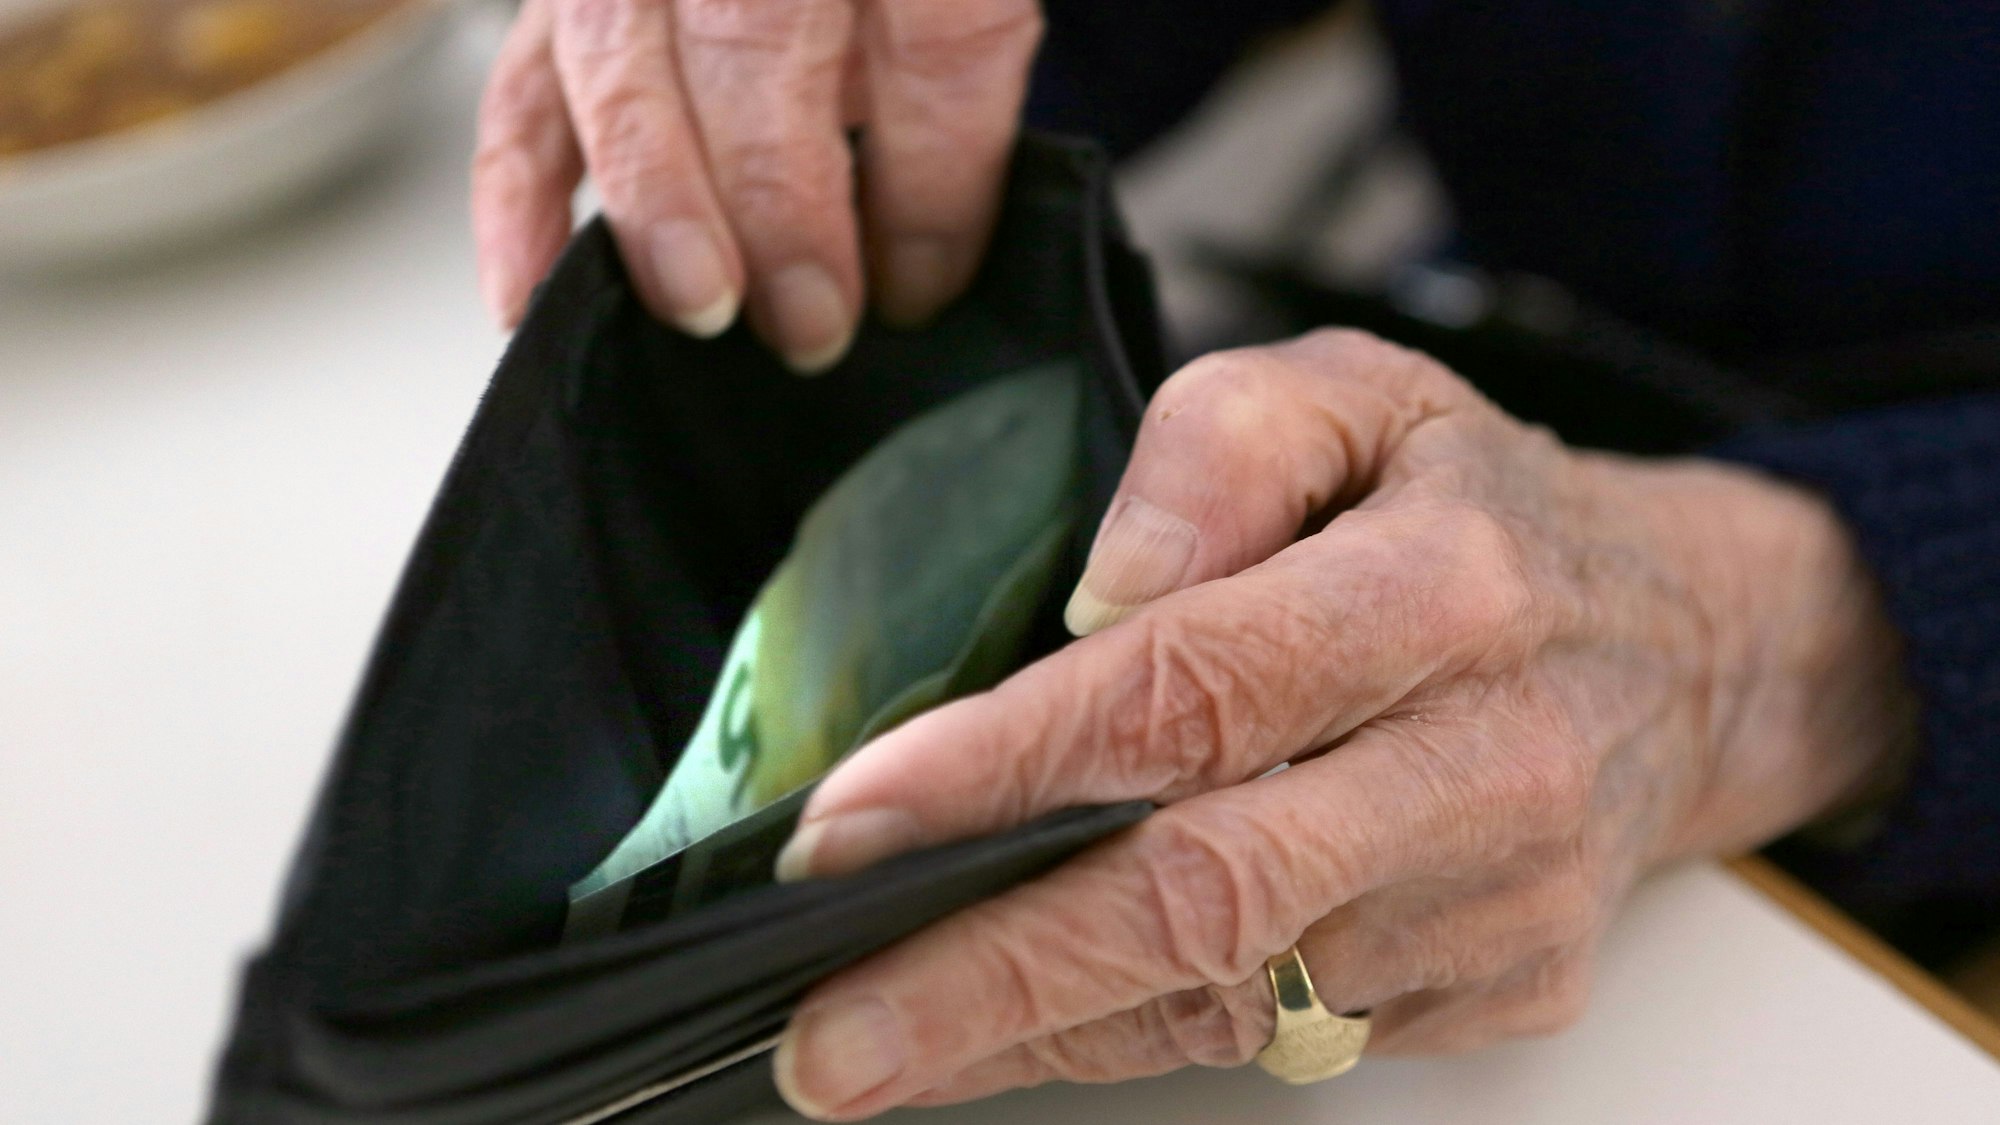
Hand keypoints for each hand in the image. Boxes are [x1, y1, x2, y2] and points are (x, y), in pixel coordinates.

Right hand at [472, 0, 1040, 370]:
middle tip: (810, 321)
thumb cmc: (885, 1)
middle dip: (782, 200)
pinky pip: (520, 95)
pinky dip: (518, 203)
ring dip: (659, 200)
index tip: (921, 285)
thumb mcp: (957, 15)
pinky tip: (531, 297)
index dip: (930, 176)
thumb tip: (916, 270)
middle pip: (756, 36)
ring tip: (703, 307)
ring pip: (623, 60)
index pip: (933, 27)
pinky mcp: (561, 7)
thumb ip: (949, 100)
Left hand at [768, 330, 1916, 1117]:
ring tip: (879, 1046)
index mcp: (1444, 589)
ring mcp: (1503, 900)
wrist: (1686, 648)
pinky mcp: (1502, 986)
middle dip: (993, 975)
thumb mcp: (1360, 392)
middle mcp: (1487, 763)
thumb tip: (1100, 598)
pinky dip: (1136, 1036)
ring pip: (1232, 996)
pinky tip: (1026, 1026)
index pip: (1193, 691)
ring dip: (1037, 1031)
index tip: (847, 828)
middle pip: (1208, 894)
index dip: (1004, 768)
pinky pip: (1285, 1038)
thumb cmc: (1482, 515)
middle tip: (827, 1037)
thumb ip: (1217, 446)